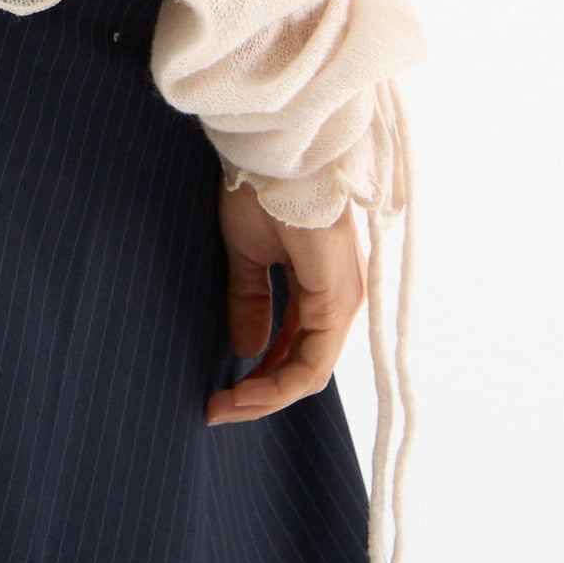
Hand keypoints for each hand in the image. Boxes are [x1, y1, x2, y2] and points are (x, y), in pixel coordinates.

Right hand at [205, 178, 364, 425]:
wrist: (273, 155)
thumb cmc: (261, 190)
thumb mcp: (248, 253)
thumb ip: (251, 301)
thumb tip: (247, 349)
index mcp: (323, 287)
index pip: (300, 350)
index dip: (262, 378)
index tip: (221, 393)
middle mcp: (341, 298)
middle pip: (306, 367)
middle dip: (262, 394)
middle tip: (220, 407)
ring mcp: (343, 299)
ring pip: (311, 369)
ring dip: (268, 394)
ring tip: (226, 405)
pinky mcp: (337, 298)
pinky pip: (314, 359)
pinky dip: (279, 381)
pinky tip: (245, 388)